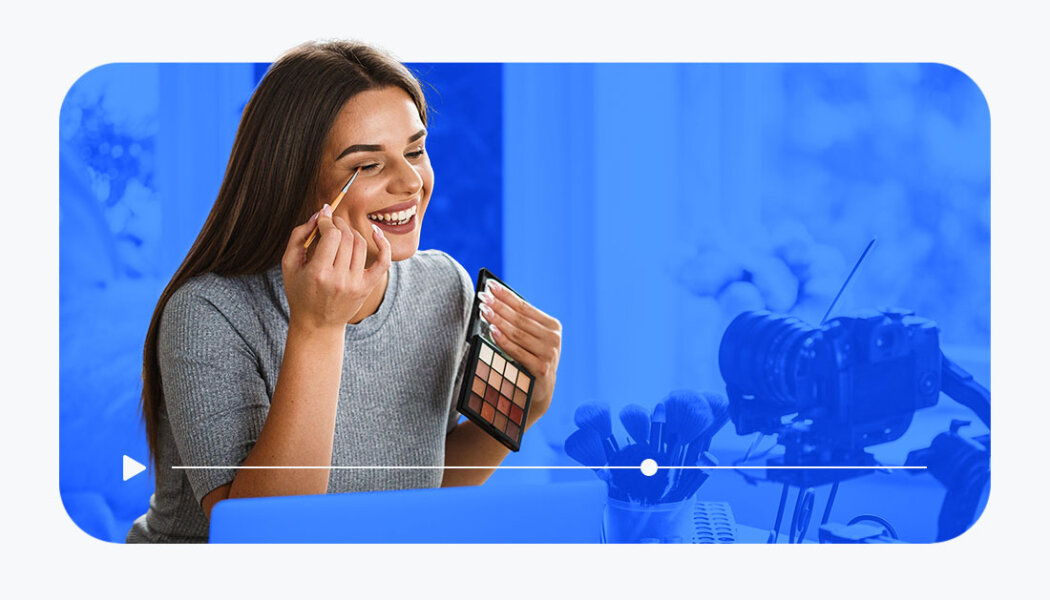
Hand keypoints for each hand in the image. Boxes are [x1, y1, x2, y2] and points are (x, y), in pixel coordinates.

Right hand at [281, 204, 391, 331]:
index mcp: (318, 273)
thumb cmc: (299, 291)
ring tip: (342, 231)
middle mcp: (339, 279)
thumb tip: (319, 214)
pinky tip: (375, 231)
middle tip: (331, 221)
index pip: (331, 235)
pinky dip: (383, 244)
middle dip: (338, 223)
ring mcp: (355, 284)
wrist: (316, 323)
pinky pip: (383, 261)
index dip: (327, 220)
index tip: (323, 215)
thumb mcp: (289, 264)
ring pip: (360, 244)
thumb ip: (298, 235)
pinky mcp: (367, 287)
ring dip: (351, 231)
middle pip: (346, 237)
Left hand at [478, 281, 561, 424]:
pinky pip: (517, 351)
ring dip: (499, 320)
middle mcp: (554, 338)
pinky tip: (492, 330)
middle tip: (482, 296)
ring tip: (483, 310)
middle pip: (520, 318)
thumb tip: (493, 300)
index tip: (489, 285)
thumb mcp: (527, 339)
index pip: (525, 307)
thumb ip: (517, 322)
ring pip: (518, 333)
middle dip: (499, 306)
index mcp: (552, 326)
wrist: (538, 393)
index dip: (506, 295)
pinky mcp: (542, 368)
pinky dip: (503, 340)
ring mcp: (550, 354)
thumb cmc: (528, 361)